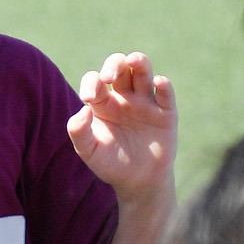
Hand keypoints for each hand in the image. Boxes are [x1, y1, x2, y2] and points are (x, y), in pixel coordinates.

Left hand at [67, 52, 175, 198]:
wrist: (138, 183)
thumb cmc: (110, 164)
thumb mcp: (88, 151)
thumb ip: (78, 130)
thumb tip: (83, 108)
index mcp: (103, 102)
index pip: (95, 81)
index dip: (91, 82)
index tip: (89, 97)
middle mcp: (124, 97)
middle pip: (120, 67)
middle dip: (114, 65)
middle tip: (108, 77)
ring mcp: (146, 102)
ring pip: (143, 71)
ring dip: (139, 62)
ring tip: (133, 61)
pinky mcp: (166, 113)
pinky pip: (165, 94)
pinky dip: (164, 85)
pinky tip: (158, 83)